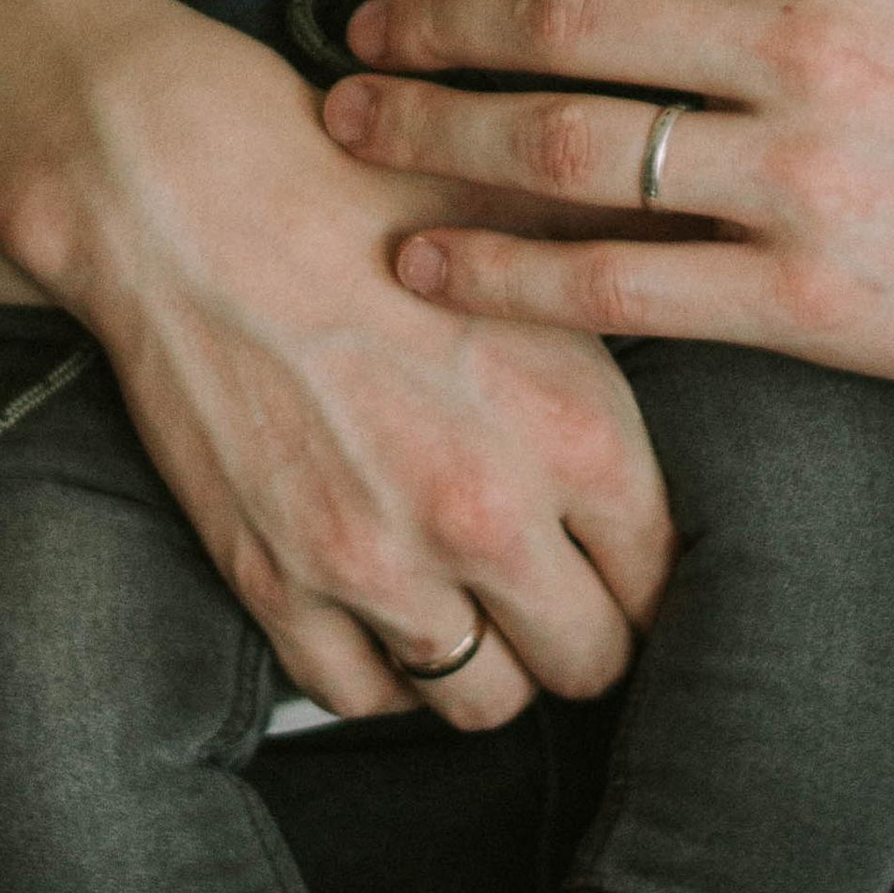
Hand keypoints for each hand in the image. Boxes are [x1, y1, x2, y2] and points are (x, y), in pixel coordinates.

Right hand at [28, 2, 676, 733]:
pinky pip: (363, 695)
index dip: (641, 575)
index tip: (615, 562)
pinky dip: (381, 666)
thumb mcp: (526, 226)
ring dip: (485, 659)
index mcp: (574, 431)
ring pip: (483, 701)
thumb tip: (704, 286)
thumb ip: (617, 292)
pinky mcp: (279, 584)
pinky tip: (382, 602)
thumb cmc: (359, 191)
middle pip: (586, 662)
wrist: (189, 195)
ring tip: (468, 599)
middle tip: (547, 588)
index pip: (660, 582)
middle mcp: (489, 517)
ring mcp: (380, 563)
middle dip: (575, 631)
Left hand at [320, 0, 893, 423]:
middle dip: (433, 20)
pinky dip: (503, 273)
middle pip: (565, 18)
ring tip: (354, 124)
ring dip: (435, 131)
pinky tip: (422, 260)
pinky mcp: (803, 299)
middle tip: (353, 28)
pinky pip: (617, 283)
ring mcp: (805, 176)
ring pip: (568, 143)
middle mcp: (813, 46)